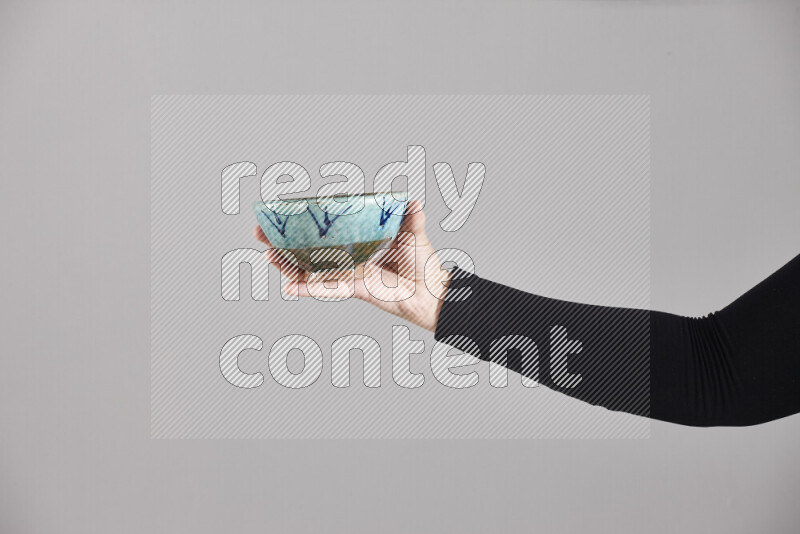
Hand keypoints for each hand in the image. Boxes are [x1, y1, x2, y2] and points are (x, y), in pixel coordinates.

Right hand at [253, 201, 449, 331]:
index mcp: (359, 238)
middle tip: (261, 232)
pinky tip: (289, 288)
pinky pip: (327, 289)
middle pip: (310, 248)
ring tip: (269, 254)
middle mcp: (349, 255)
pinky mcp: (354, 289)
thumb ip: (412, 219)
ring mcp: (349, 272)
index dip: (304, 222)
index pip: (327, 228)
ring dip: (289, 263)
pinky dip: (309, 289)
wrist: (432, 292)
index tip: (282, 214)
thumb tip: (414, 202)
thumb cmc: (423, 262)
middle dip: (284, 241)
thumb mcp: (415, 234)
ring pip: (311, 268)